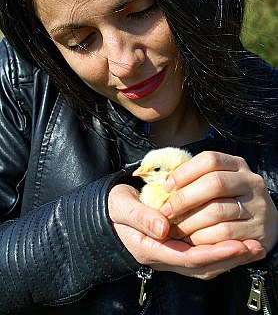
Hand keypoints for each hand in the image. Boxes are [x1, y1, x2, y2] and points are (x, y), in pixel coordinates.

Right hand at [108, 183, 264, 279]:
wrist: (108, 214)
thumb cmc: (114, 208)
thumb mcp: (121, 206)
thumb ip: (141, 217)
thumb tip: (164, 228)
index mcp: (150, 248)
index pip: (187, 256)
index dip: (214, 252)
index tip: (238, 244)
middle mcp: (163, 256)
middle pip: (201, 266)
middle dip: (229, 258)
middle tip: (255, 248)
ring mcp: (169, 254)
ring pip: (204, 264)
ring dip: (228, 257)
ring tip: (252, 247)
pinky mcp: (175, 247)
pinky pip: (201, 256)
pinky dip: (219, 251)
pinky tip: (234, 243)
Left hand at [159, 151, 277, 252]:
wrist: (266, 224)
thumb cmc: (229, 200)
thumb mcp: (217, 182)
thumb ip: (195, 179)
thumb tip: (163, 182)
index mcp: (237, 165)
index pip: (210, 159)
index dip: (185, 172)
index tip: (166, 186)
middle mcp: (250, 181)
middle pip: (214, 183)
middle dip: (184, 198)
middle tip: (165, 211)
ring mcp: (257, 206)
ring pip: (217, 210)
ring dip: (190, 221)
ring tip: (173, 229)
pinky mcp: (258, 230)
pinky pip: (225, 234)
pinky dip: (203, 238)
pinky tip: (190, 240)